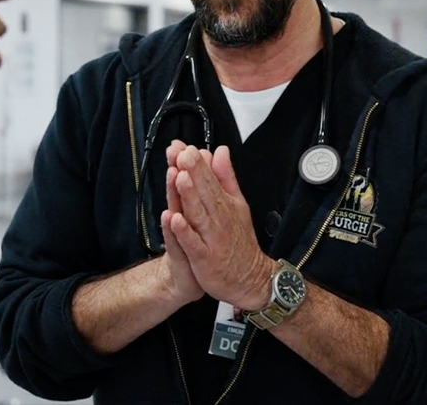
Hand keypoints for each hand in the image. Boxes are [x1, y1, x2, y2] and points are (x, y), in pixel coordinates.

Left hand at [165, 144, 274, 310]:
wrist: (250, 278)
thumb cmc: (239, 241)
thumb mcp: (238, 203)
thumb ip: (226, 177)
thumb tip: (220, 151)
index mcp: (224, 203)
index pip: (210, 178)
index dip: (197, 163)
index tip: (185, 147)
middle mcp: (218, 218)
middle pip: (204, 192)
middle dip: (193, 172)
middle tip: (182, 153)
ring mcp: (211, 238)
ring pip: (198, 214)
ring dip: (189, 195)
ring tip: (179, 177)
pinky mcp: (204, 258)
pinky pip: (193, 244)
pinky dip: (185, 232)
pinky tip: (175, 219)